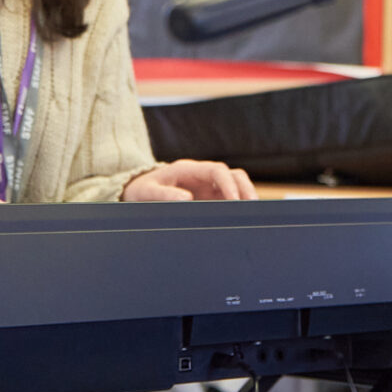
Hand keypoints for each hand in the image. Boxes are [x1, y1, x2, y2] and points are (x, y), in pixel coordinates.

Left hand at [122, 159, 257, 202]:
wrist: (139, 192)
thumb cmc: (142, 190)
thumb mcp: (147, 192)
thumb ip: (163, 194)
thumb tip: (186, 199)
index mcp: (190, 170)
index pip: (217, 171)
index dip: (229, 184)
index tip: (234, 200)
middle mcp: (203, 176)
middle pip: (234, 175)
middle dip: (245, 189)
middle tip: (251, 207)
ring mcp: (208, 187)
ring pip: (236, 186)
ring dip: (246, 197)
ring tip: (252, 215)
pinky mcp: (210, 198)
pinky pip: (230, 199)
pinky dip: (238, 207)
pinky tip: (243, 220)